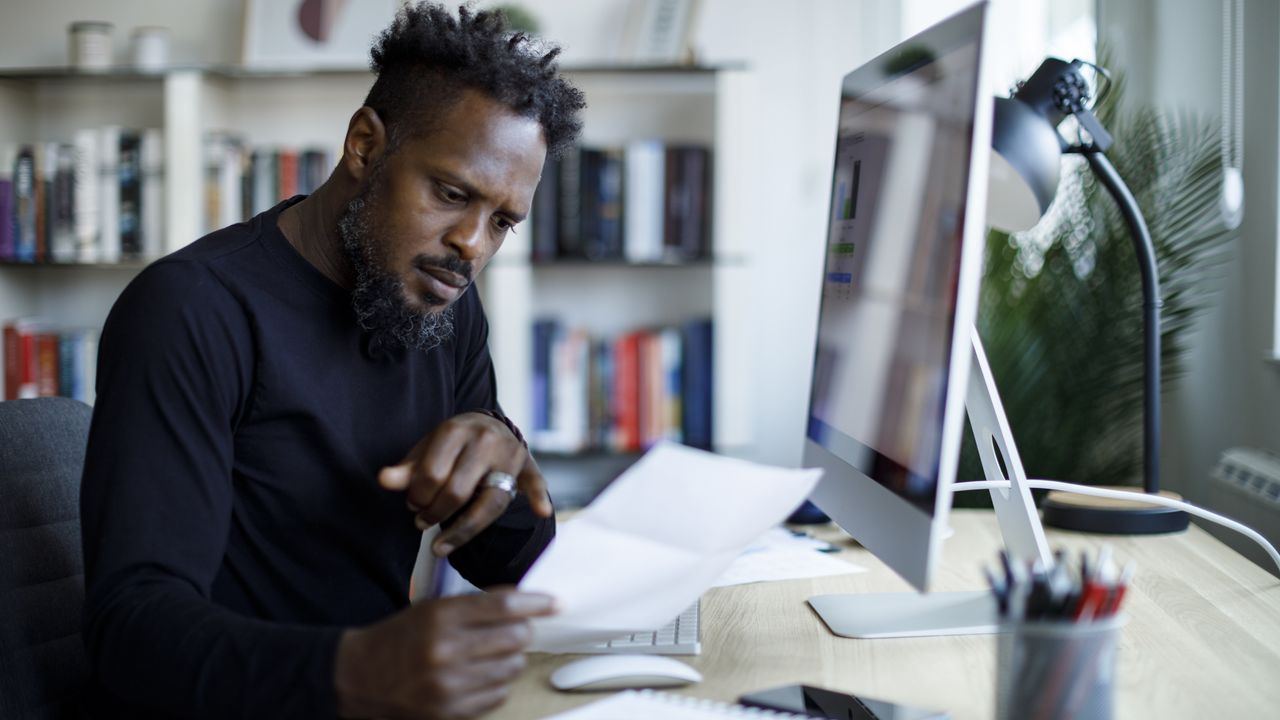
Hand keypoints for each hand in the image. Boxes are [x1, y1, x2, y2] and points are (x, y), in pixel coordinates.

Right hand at [334, 589, 555, 718]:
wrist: (358, 678)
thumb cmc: (399, 638)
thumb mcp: (431, 609)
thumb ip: (475, 605)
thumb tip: (523, 602)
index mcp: (439, 617)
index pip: (503, 606)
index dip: (536, 603)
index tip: (554, 602)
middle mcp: (445, 650)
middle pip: (515, 637)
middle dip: (524, 630)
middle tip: (518, 629)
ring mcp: (449, 685)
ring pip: (511, 667)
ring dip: (512, 658)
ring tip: (495, 654)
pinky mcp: (450, 712)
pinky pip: (499, 694)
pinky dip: (499, 683)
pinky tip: (483, 675)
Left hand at [378, 412, 552, 556]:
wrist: (487, 424)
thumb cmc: (451, 443)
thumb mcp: (426, 449)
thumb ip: (408, 468)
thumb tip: (384, 480)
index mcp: (456, 430)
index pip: (433, 474)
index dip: (417, 497)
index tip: (412, 506)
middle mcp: (485, 440)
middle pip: (458, 491)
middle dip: (435, 513)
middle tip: (422, 521)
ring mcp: (509, 454)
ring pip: (490, 501)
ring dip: (463, 529)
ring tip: (440, 546)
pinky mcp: (527, 465)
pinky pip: (534, 483)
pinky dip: (538, 497)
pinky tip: (542, 511)